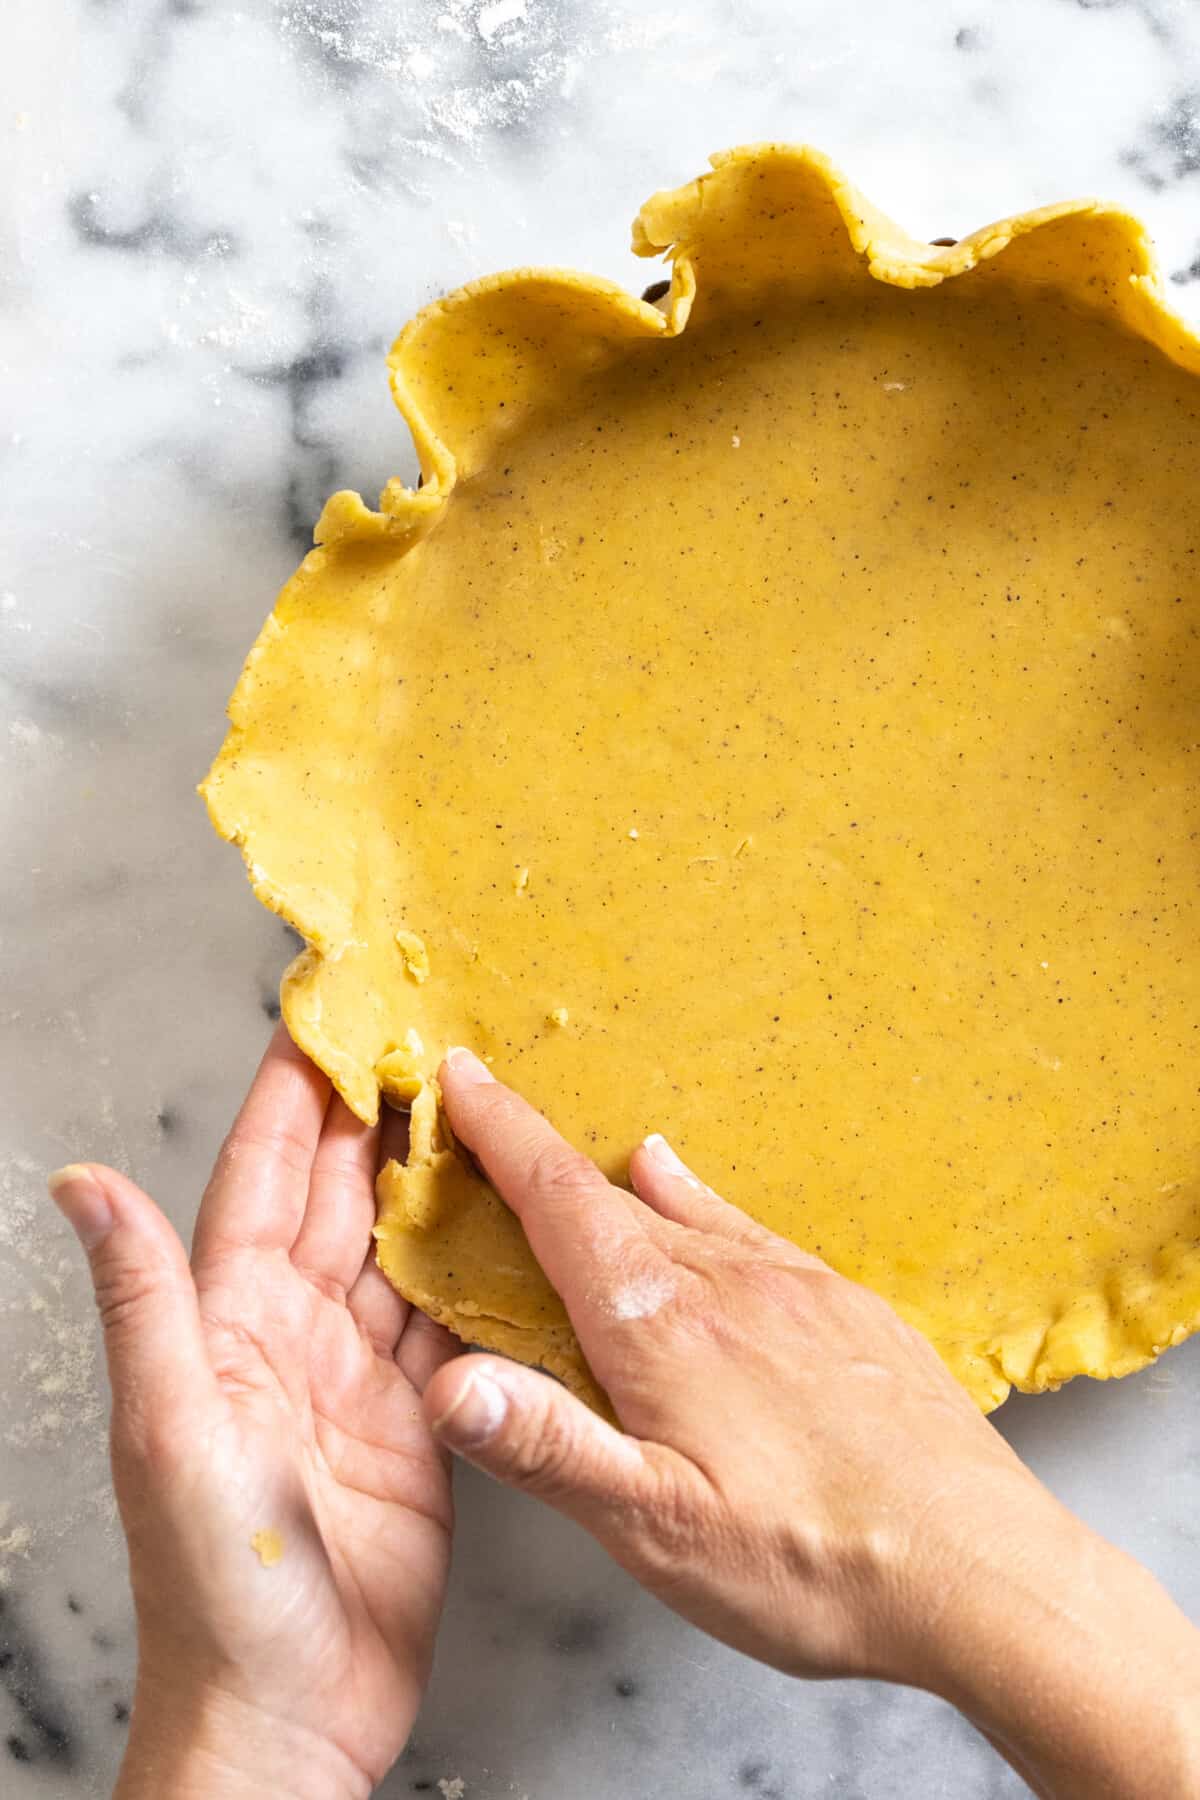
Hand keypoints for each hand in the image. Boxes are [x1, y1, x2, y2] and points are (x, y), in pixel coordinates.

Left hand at [49, 1027, 454, 1799]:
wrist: (287, 1719)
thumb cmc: (215, 1591)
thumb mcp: (172, 1430)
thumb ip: (147, 1300)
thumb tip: (81, 1183)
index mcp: (227, 1324)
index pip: (261, 1182)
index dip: (290, 1100)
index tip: (324, 1022)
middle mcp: (290, 1338)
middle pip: (337, 1201)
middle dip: (374, 1117)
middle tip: (422, 1038)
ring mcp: (355, 1379)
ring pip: (396, 1250)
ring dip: (429, 1179)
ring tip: (475, 1104)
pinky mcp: (417, 1421)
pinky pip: (446, 1321)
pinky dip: (472, 1267)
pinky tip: (506, 1223)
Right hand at [424, 1049, 1199, 1799]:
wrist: (981, 1569)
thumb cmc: (810, 1561)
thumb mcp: (655, 1528)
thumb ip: (547, 1446)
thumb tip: (446, 1382)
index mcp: (660, 1326)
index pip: (558, 1202)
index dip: (502, 1134)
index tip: (462, 1076)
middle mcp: (727, 1284)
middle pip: (612, 1201)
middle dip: (544, 1157)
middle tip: (498, 1119)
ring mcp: (796, 1291)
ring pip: (691, 1214)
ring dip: (631, 1187)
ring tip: (604, 1155)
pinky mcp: (850, 1313)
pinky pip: (756, 1236)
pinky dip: (709, 1207)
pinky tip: (708, 1207)